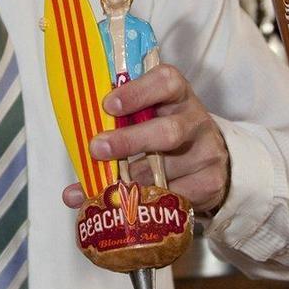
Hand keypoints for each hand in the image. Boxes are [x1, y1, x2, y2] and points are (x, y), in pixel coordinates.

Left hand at [61, 64, 230, 213]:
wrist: (212, 159)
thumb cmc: (167, 131)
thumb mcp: (151, 116)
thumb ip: (120, 122)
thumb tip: (76, 146)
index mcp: (178, 95)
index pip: (166, 81)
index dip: (138, 92)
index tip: (109, 105)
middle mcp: (196, 121)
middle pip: (168, 131)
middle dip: (129, 142)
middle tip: (97, 149)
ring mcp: (207, 153)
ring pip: (165, 170)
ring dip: (130, 180)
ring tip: (102, 188)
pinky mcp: (210, 183)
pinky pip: (173, 197)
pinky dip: (144, 203)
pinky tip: (125, 207)